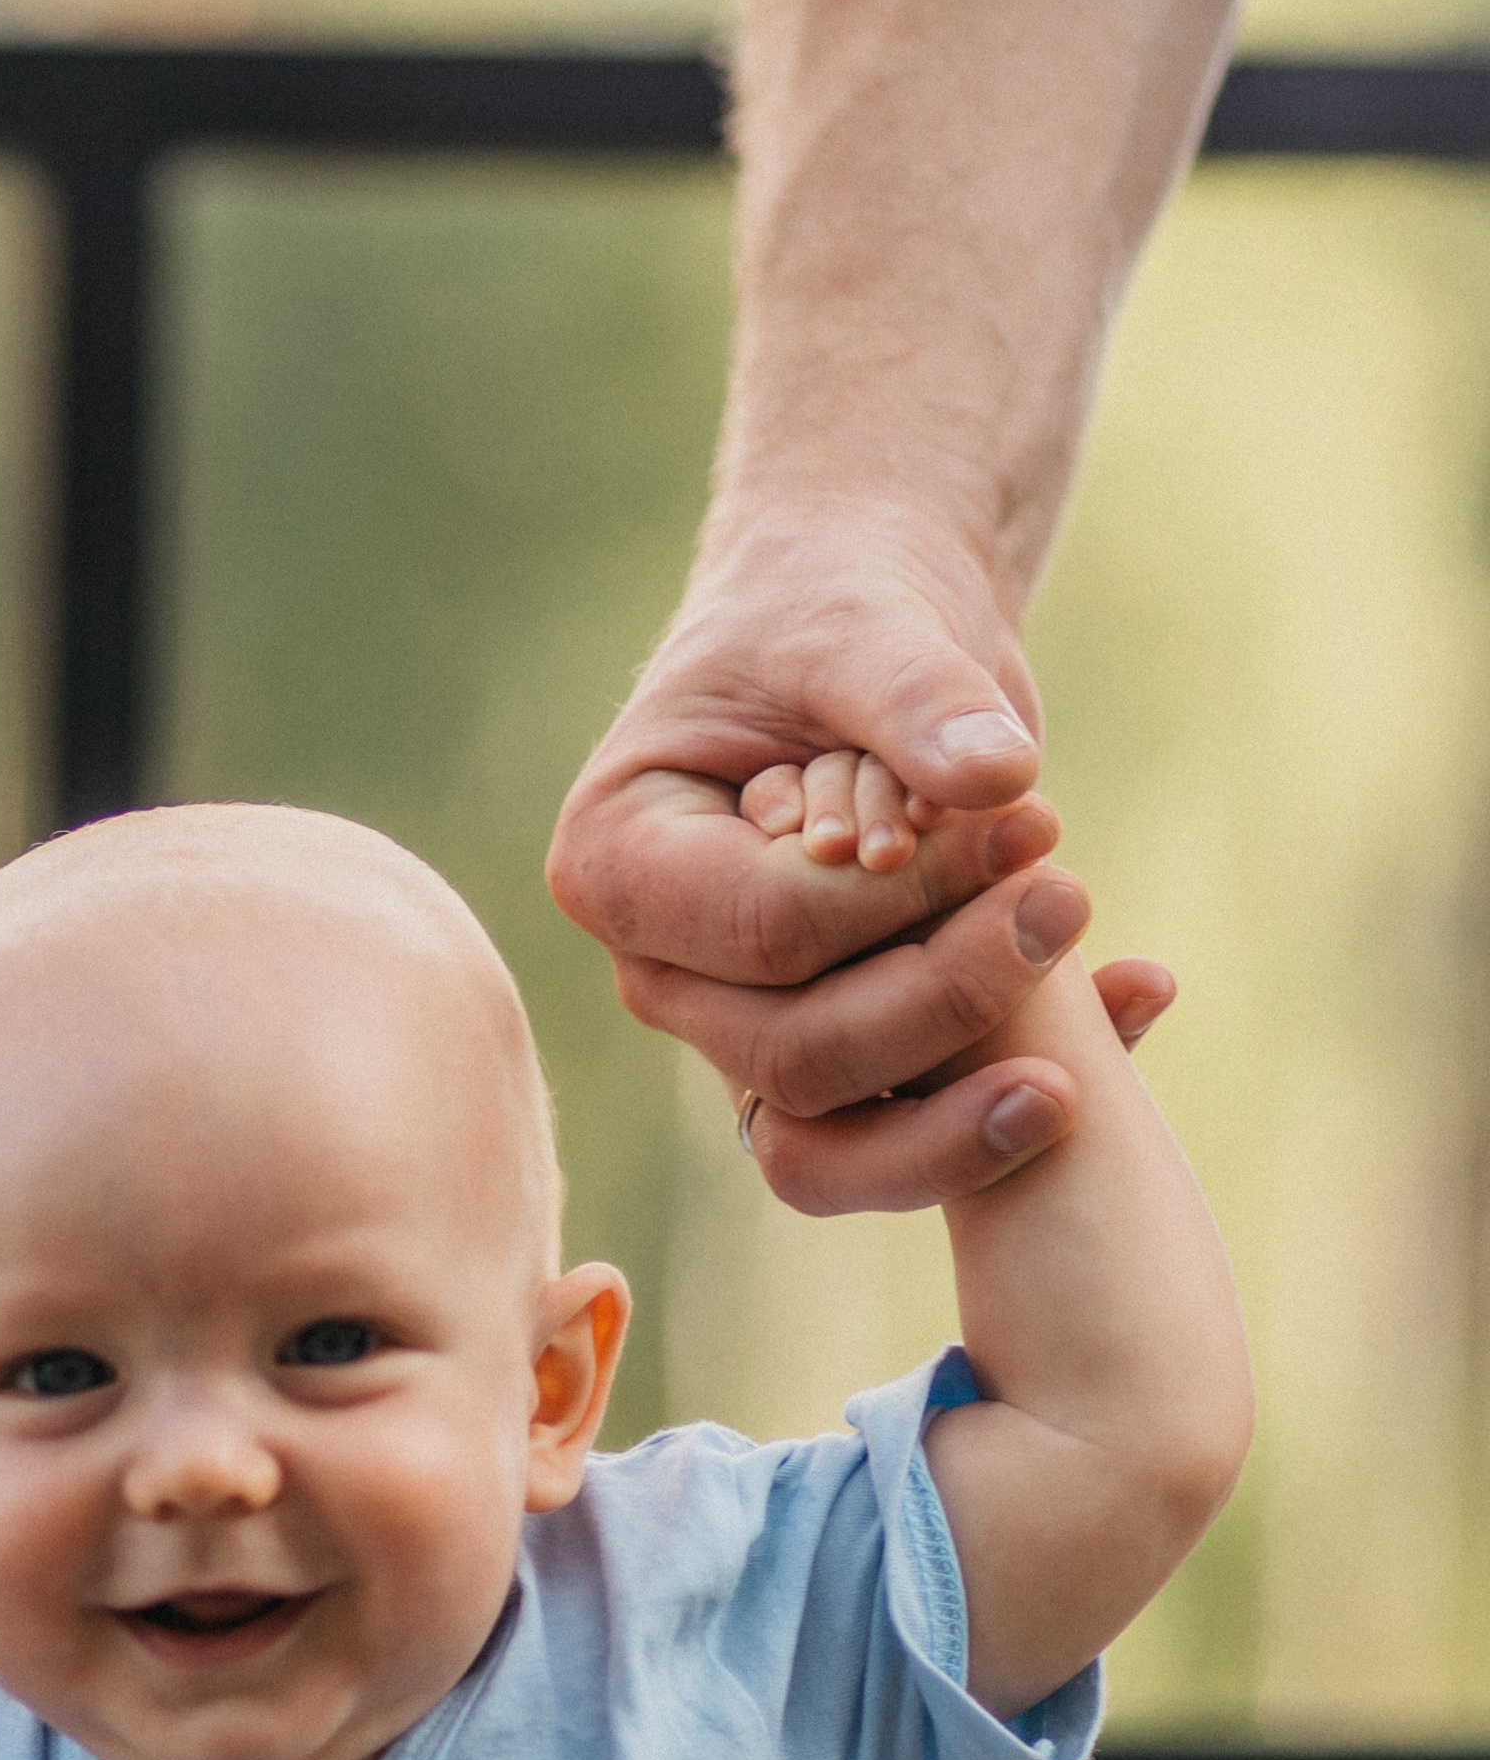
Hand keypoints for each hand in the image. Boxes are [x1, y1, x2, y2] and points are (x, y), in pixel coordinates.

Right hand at [549, 503, 1089, 1209]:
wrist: (870, 641)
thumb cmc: (836, 609)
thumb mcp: (868, 623)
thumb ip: (916, 694)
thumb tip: (1000, 776)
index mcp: (618, 865)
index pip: (766, 934)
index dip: (906, 903)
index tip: (1022, 824)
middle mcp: (662, 972)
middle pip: (793, 1059)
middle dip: (948, 998)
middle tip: (1069, 895)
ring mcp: (737, 1031)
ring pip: (832, 1150)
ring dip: (969, 1103)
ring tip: (1104, 1006)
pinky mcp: (833, 1062)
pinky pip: (908, 1138)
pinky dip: (1025, 1097)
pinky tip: (1142, 997)